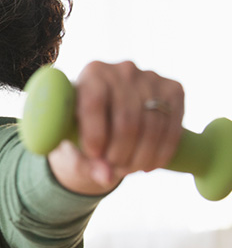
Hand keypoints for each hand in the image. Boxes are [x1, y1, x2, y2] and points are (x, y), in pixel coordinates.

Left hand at [48, 61, 184, 194]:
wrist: (110, 114)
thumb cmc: (82, 128)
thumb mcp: (73, 142)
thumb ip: (83, 161)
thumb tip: (106, 177)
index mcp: (91, 74)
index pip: (94, 103)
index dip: (95, 135)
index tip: (94, 156)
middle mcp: (122, 70)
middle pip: (127, 119)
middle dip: (120, 153)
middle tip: (113, 169)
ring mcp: (151, 78)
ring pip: (152, 126)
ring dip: (141, 157)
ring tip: (128, 170)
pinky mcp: (174, 90)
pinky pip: (173, 127)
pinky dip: (162, 153)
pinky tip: (148, 165)